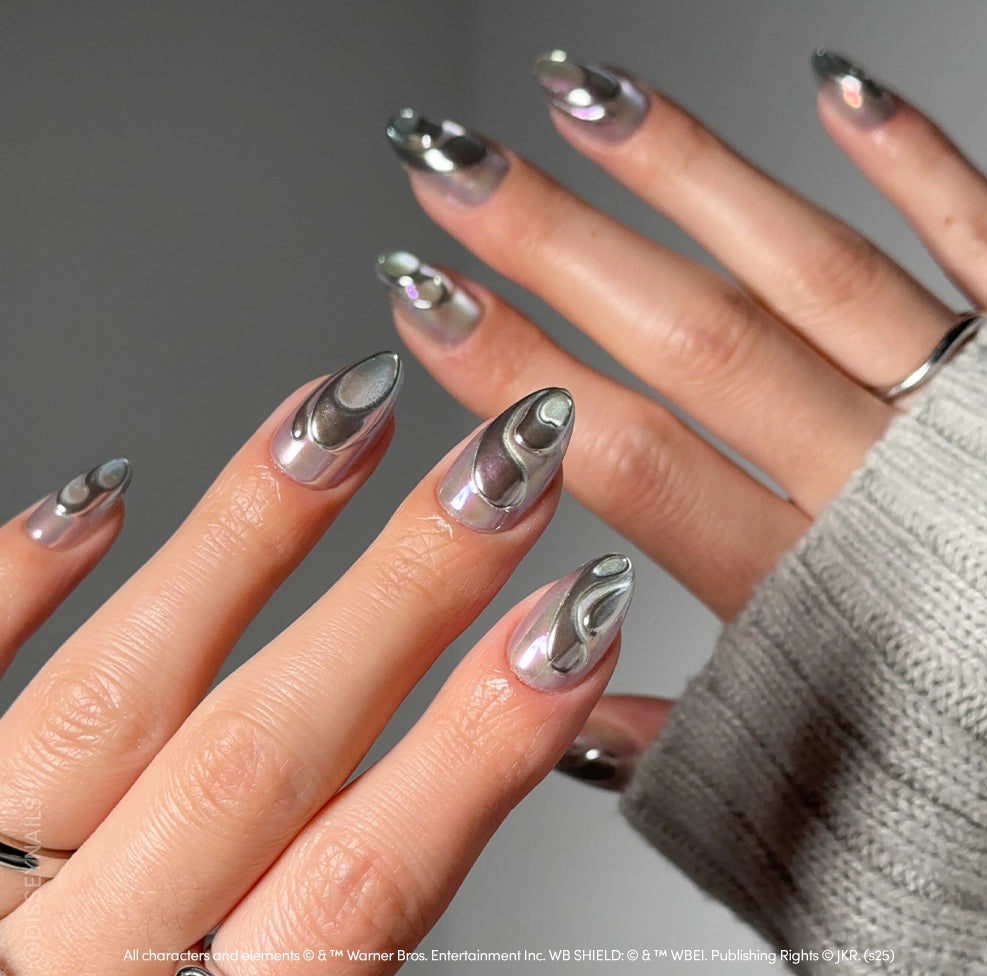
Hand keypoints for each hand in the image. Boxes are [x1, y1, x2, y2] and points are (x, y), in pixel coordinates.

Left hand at [0, 357, 632, 973]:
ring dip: (247, 543)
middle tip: (503, 467)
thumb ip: (349, 959)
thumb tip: (465, 805)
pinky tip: (99, 490)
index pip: (364, 884)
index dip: (482, 745)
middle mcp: (74, 965)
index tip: (578, 620)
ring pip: (121, 694)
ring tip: (341, 417)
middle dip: (405, 597)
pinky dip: (20, 584)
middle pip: (265, 754)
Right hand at [382, 49, 986, 779]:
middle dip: (555, 245)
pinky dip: (915, 162)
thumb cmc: (969, 769)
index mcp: (809, 600)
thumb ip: (671, 743)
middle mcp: (882, 495)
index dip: (512, 372)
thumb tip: (552, 710)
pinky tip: (835, 89)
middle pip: (693, 342)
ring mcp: (971, 419)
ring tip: (579, 97)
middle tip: (454, 169)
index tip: (424, 299)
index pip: (626, 460)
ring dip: (688, 175)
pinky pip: (986, 240)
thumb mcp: (807, 787)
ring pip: (811, 272)